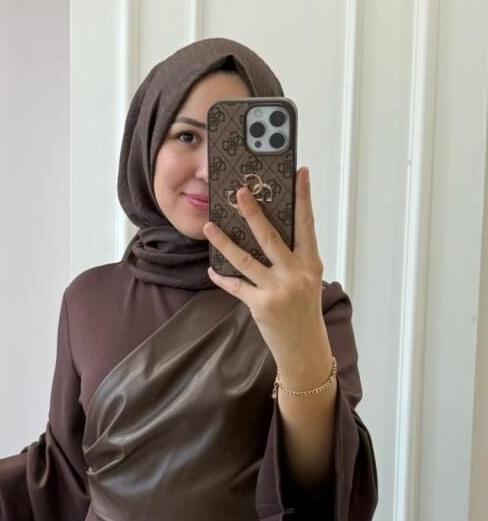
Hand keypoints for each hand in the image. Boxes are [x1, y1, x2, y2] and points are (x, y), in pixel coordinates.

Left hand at [203, 166, 325, 362]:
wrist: (304, 347)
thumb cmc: (304, 310)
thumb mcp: (307, 281)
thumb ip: (292, 258)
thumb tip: (265, 232)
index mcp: (310, 263)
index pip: (307, 224)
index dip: (304, 197)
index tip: (301, 173)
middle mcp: (295, 274)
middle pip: (270, 236)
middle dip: (253, 213)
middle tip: (239, 192)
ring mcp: (278, 290)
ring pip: (245, 259)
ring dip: (224, 242)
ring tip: (210, 227)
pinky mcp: (261, 305)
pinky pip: (236, 285)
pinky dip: (222, 277)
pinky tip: (211, 269)